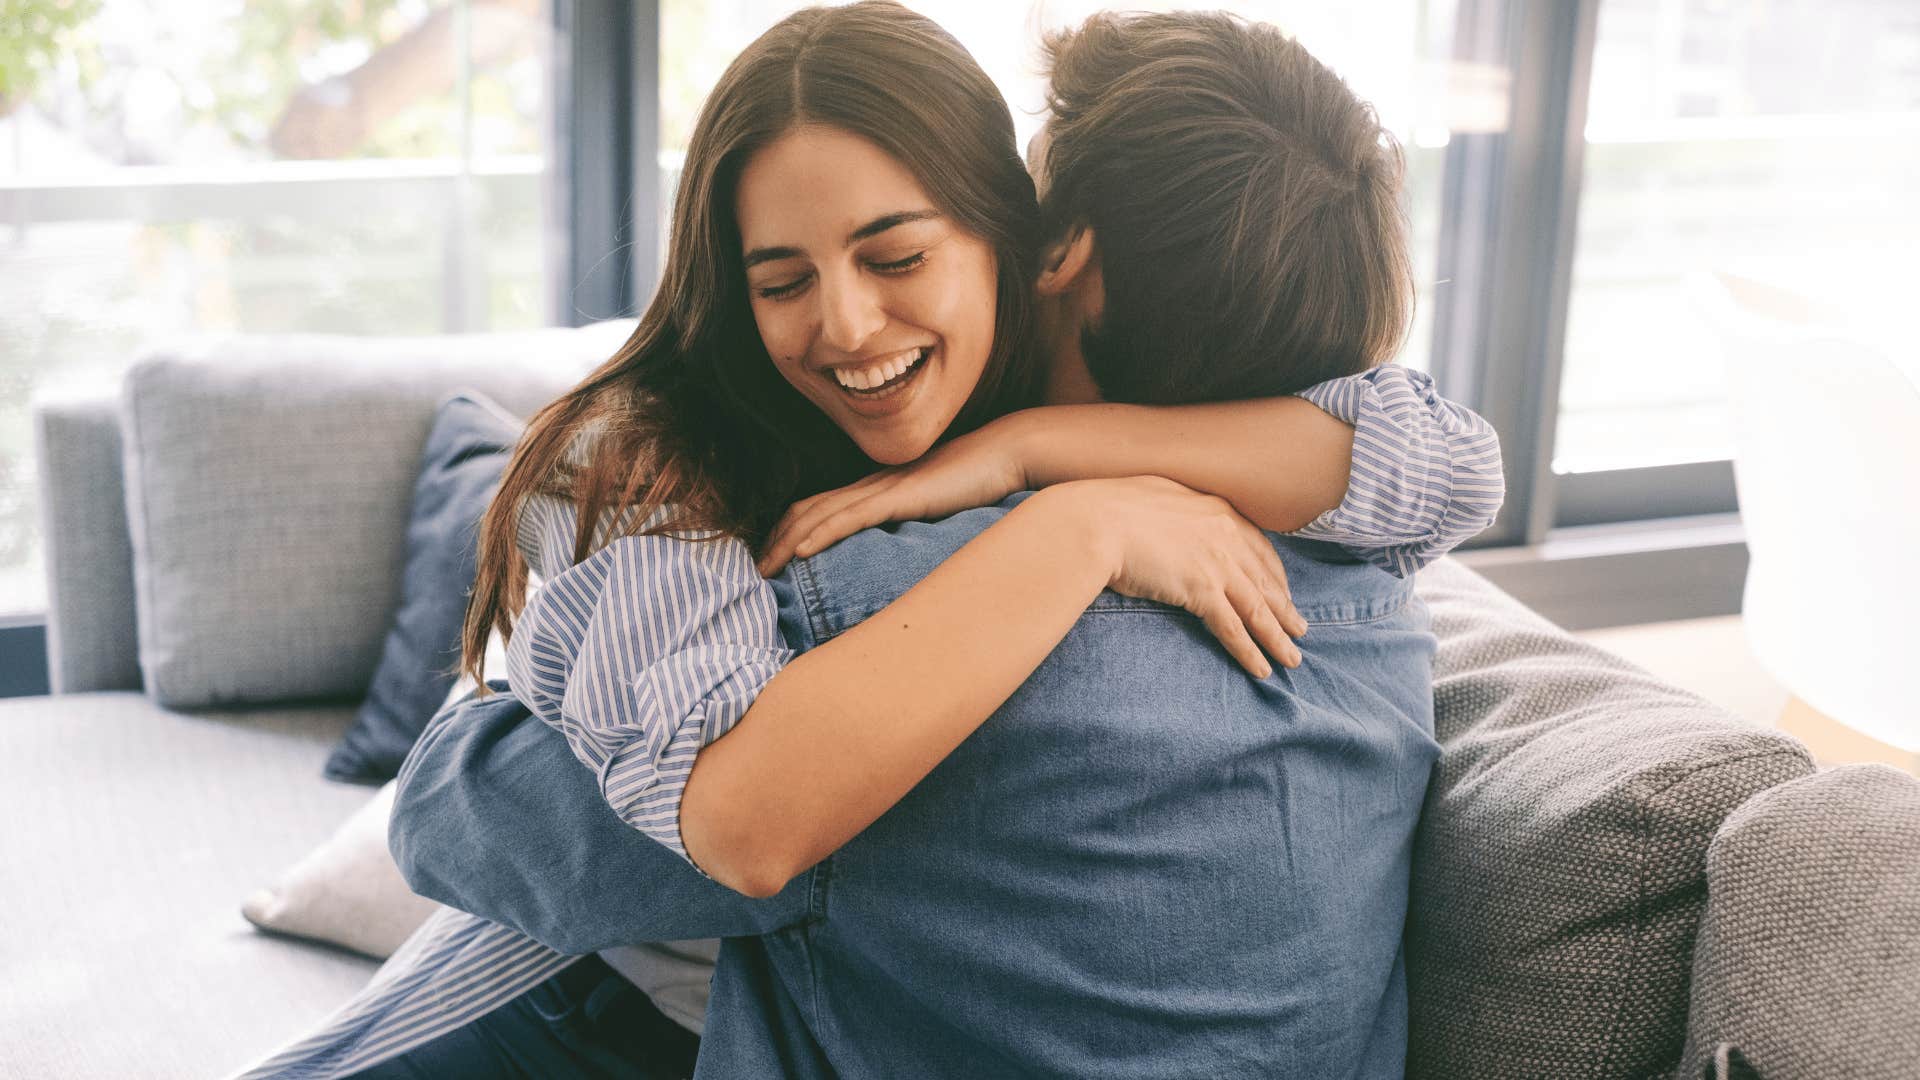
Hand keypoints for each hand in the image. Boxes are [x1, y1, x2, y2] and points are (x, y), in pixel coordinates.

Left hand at [758, 420, 1028, 575]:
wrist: (1007, 454)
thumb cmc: (979, 482)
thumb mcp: (938, 509)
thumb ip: (917, 525)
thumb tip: (903, 558)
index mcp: (878, 489)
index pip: (820, 508)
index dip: (789, 532)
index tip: (772, 560)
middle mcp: (872, 486)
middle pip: (808, 511)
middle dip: (774, 540)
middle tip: (753, 572)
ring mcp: (884, 489)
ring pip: (820, 515)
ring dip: (786, 541)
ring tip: (763, 569)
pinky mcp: (900, 497)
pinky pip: (851, 516)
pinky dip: (821, 533)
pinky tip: (800, 551)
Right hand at [1058, 476, 1308, 676]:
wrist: (1093, 521)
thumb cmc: (1109, 507)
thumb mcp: (1153, 494)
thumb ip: (1175, 510)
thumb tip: (1170, 519)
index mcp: (1215, 510)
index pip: (1258, 547)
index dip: (1274, 575)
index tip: (1284, 593)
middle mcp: (1225, 535)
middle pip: (1265, 580)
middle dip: (1285, 609)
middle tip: (1301, 630)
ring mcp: (1216, 562)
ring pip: (1258, 608)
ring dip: (1277, 637)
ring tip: (1292, 659)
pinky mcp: (1201, 590)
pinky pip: (1233, 627)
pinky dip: (1250, 651)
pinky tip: (1262, 669)